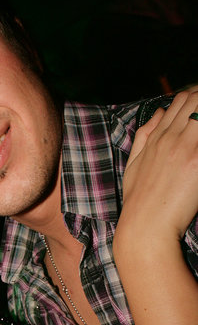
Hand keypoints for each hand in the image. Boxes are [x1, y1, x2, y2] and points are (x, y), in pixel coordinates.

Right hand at [118, 89, 197, 247]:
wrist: (145, 227)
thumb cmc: (139, 200)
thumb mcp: (134, 164)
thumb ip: (145, 134)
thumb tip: (160, 111)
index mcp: (156, 138)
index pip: (181, 100)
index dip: (196, 96)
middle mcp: (171, 138)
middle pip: (196, 99)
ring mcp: (186, 148)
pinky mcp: (197, 163)